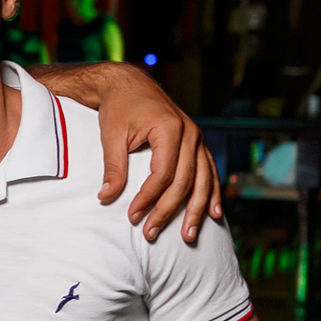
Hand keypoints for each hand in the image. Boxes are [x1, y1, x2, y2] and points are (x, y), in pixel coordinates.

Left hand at [90, 64, 222, 243]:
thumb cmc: (119, 108)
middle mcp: (190, 133)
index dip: (148, 198)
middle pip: (185, 181)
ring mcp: (197, 138)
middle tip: (151, 233)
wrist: (130, 85)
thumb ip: (113, 167)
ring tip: (189, 236)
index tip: (133, 216)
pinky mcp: (197, 143)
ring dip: (197, 210)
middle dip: (168, 211)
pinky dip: (212, 193)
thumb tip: (106, 197)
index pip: (163, 173)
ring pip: (203, 180)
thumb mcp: (111, 135)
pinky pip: (210, 171)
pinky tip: (214, 213)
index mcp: (169, 128)